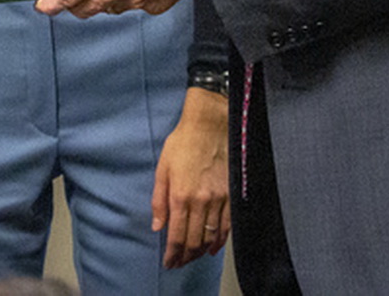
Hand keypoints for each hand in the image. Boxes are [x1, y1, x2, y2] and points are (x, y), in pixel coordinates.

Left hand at [153, 87, 228, 266]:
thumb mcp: (162, 168)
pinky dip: (220, 240)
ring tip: (193, 257)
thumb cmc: (183, 143)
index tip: (169, 262)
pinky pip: (226, 225)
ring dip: (201, 251)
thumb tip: (157, 226)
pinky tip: (213, 247)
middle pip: (194, 240)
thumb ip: (159, 200)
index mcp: (180, 195)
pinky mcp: (231, 195)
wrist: (210, 125)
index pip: (176, 235)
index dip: (173, 253)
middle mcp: (200, 201)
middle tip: (179, 263)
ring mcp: (218, 199)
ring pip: (210, 236)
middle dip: (185, 256)